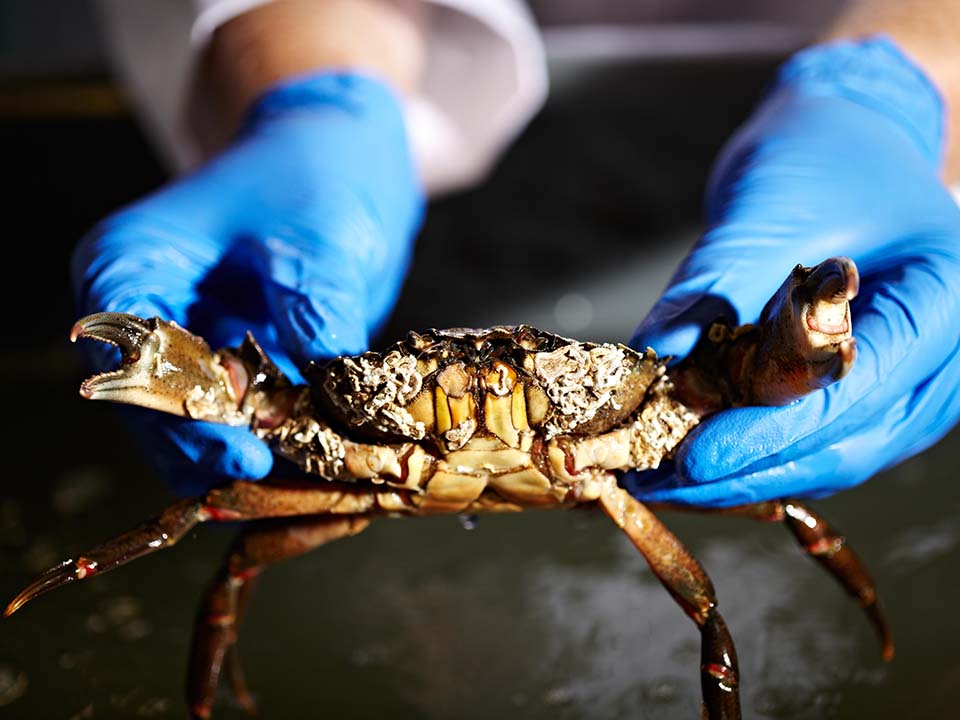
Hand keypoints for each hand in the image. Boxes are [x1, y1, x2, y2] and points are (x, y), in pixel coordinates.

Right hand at [72, 72, 422, 493]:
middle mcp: (147, 311)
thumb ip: (318, 315)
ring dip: (243, 457)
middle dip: (212, 452)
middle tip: (271, 486)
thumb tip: (332, 393)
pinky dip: (271, 442)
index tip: (239, 453)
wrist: (343, 157)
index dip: (180, 414)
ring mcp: (191, 340)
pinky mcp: (235, 361)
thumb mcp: (317, 239)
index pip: (132, 357)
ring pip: (197, 425)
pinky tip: (307, 468)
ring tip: (294, 487)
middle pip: (156, 407)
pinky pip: (242, 417)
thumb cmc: (314, 174)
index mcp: (132, 265)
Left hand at [625, 37, 959, 506]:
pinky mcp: (875, 388)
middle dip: (751, 471)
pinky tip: (700, 456)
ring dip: (751, 474)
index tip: (695, 458)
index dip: (771, 436)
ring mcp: (915, 380)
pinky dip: (762, 452)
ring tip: (669, 480)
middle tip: (663, 483)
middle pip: (850, 444)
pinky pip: (823, 438)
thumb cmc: (824, 154)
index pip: (855, 394)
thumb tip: (653, 356)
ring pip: (836, 455)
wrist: (848, 135)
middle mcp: (946, 355)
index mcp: (946, 299)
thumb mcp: (769, 208)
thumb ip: (716, 285)